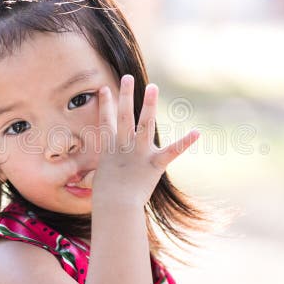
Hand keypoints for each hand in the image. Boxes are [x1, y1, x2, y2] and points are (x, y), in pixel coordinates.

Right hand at [90, 74, 199, 207]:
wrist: (115, 205)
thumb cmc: (106, 198)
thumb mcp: (98, 181)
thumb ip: (98, 175)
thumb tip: (87, 181)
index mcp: (110, 148)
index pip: (105, 121)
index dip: (105, 104)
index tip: (104, 89)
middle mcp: (124, 145)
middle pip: (124, 115)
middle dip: (125, 95)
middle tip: (127, 77)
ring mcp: (140, 153)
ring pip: (144, 123)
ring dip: (148, 104)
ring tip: (152, 87)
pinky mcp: (155, 164)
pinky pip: (172, 151)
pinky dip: (185, 142)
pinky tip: (196, 132)